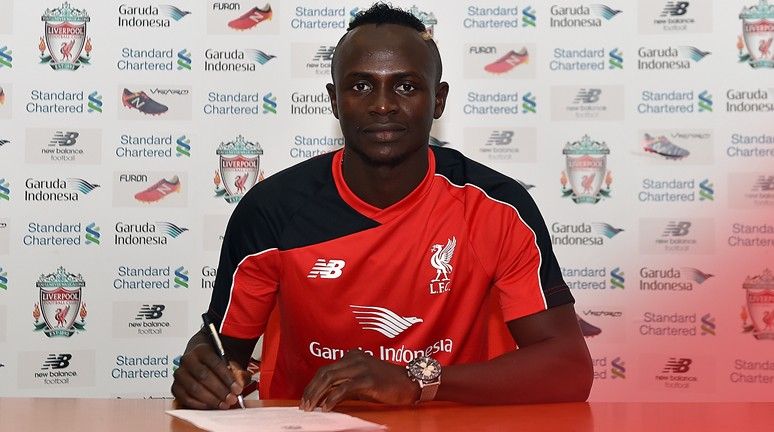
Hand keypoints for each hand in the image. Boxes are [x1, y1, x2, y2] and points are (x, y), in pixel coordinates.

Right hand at [171, 343, 250, 408]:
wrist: (198, 358)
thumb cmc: (213, 360)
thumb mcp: (227, 359)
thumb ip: (235, 370)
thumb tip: (239, 384)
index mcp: (201, 349)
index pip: (215, 363)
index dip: (227, 378)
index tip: (237, 389)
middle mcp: (188, 360)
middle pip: (203, 376)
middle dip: (220, 390)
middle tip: (231, 399)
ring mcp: (179, 373)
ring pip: (194, 388)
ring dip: (211, 399)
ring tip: (223, 404)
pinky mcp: (175, 386)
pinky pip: (185, 398)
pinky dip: (199, 404)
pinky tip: (210, 406)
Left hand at [300, 350, 419, 411]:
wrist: (411, 383)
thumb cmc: (387, 385)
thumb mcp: (363, 382)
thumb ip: (345, 385)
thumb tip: (324, 398)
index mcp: (352, 357)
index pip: (325, 370)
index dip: (313, 385)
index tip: (306, 399)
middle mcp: (354, 358)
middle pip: (324, 373)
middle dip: (311, 390)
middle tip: (304, 405)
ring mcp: (361, 367)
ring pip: (331, 379)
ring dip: (318, 394)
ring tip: (311, 407)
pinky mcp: (368, 379)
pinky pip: (344, 388)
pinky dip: (332, 398)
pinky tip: (327, 407)